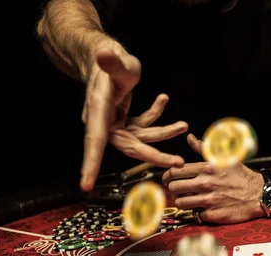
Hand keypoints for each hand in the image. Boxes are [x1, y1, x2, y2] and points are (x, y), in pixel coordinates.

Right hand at [81, 45, 186, 190]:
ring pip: (142, 137)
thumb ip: (111, 62)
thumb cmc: (109, 59)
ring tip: (184, 125)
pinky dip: (155, 114)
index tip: (86, 186)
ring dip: (164, 132)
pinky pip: (143, 124)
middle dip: (155, 156)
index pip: (94, 142)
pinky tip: (164, 98)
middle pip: (130, 146)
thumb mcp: (115, 60)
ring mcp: (115, 123)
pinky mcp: (124, 119)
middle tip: (178, 163)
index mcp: (98, 112)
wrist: (105, 56)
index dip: (91, 164)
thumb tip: (104, 53)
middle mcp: (105, 122)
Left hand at [162, 134, 264, 223]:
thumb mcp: (225, 158)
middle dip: (173, 189)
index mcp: (206, 168)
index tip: (168, 179)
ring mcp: (209, 200)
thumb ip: (204, 148)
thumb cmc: (241, 176)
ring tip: (189, 199)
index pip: (174, 171)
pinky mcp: (213, 215)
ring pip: (181, 203)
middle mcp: (206, 184)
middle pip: (173, 188)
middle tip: (177, 190)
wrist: (259, 194)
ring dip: (182, 201)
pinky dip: (197, 212)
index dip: (167, 176)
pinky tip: (203, 208)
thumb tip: (190, 138)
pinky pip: (195, 215)